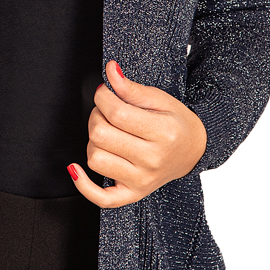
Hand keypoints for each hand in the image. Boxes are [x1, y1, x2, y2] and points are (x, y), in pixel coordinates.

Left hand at [67, 60, 207, 207]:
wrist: (193, 151)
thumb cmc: (175, 123)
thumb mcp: (159, 100)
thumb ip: (131, 88)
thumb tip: (110, 70)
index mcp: (164, 133)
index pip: (117, 113)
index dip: (103, 98)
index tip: (105, 93)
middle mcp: (152, 160)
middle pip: (101, 135)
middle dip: (97, 116)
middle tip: (107, 112)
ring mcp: (142, 180)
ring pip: (95, 159)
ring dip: (93, 142)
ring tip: (107, 134)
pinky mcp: (133, 194)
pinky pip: (101, 198)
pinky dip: (83, 185)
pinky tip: (76, 168)